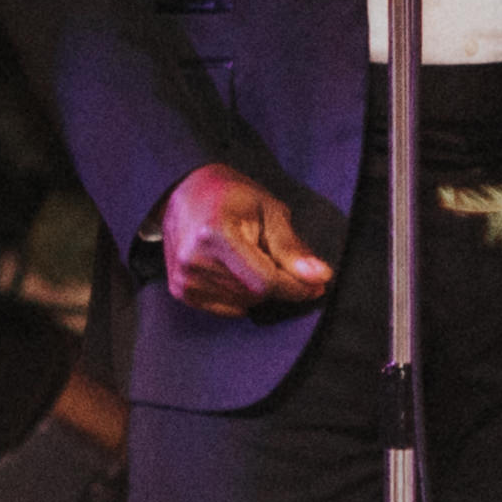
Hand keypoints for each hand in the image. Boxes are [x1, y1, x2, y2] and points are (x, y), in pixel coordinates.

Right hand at [154, 161, 332, 317]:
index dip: (297, 287)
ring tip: (249, 258)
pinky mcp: (180, 289)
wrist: (186, 192)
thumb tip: (321, 277)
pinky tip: (233, 270)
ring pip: (244, 303)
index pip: (266, 281)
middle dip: (277, 282)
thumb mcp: (270, 211)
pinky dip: (239, 295)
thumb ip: (292, 248)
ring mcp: (184, 276)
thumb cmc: (234, 198)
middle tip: (273, 256)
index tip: (316, 283)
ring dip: (257, 288)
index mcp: (215, 234)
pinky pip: (227, 309)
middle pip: (256, 294)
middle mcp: (193, 258)